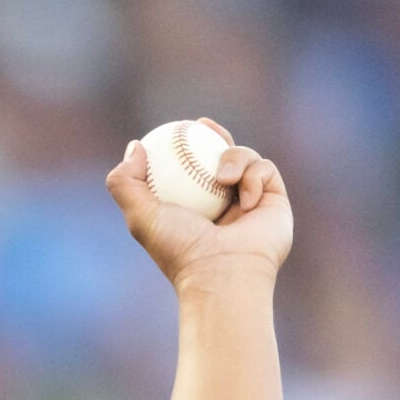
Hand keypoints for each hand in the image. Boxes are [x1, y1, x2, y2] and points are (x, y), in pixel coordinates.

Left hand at [105, 119, 292, 293]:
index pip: (192, 169)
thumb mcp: (140, 215)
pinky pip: (266, 170)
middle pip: (223, 158)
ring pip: (246, 157)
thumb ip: (125, 182)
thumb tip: (135, 146)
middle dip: (216, 136)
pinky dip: (254, 178)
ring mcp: (251, 203)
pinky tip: (246, 199)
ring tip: (223, 180)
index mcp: (194, 209)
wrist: (224, 273)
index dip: (187, 144)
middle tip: (204, 126)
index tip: (180, 128)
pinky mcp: (275, 201)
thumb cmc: (180, 248)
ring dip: (234, 159)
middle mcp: (224, 205)